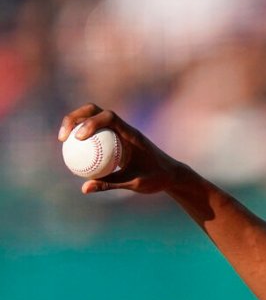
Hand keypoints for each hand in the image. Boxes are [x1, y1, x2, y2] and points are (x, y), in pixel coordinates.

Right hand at [58, 103, 183, 194]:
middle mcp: (124, 128)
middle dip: (75, 117)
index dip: (92, 122)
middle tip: (63, 136)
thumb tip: (84, 188)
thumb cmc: (156, 178)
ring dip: (76, 123)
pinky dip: (83, 137)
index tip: (78, 138)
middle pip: (95, 111)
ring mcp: (119, 131)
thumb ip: (110, 184)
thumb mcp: (134, 183)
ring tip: (62, 140)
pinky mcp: (116, 138)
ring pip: (93, 119)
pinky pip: (96, 133)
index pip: (110, 118)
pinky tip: (72, 152)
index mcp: (132, 134)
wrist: (170, 174)